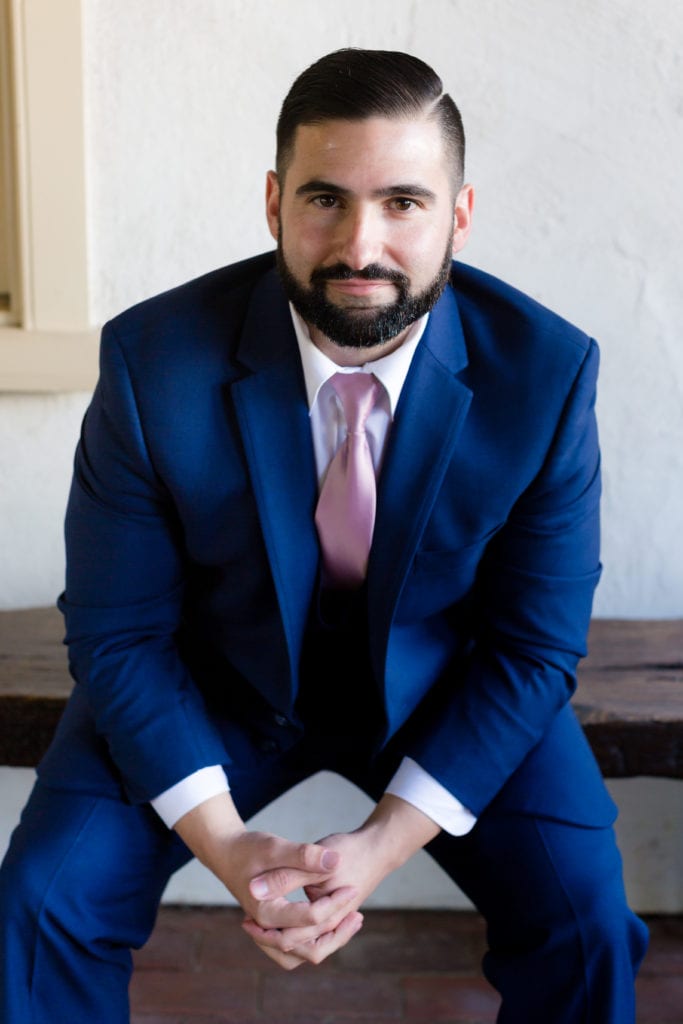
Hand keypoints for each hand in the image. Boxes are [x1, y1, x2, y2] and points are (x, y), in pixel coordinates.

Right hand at [174, 792, 360, 967]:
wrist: (226, 852)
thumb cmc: (249, 848)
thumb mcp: (275, 847)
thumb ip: (303, 856)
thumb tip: (335, 862)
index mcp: (265, 911)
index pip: (309, 918)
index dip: (334, 903)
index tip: (352, 887)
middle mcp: (266, 927)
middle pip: (307, 948)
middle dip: (336, 932)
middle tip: (358, 915)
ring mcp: (268, 930)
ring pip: (301, 953)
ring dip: (327, 942)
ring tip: (351, 923)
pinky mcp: (273, 926)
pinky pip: (296, 945)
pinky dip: (315, 938)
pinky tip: (333, 920)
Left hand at [243, 795, 440, 966]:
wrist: (377, 847)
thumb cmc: (347, 850)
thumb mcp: (310, 858)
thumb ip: (284, 876)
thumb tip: (253, 889)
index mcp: (326, 914)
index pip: (291, 937)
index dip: (264, 931)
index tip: (245, 917)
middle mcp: (333, 924)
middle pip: (299, 951)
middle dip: (271, 942)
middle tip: (247, 924)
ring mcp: (337, 922)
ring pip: (308, 948)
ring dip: (283, 941)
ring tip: (259, 927)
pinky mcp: (337, 916)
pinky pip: (314, 936)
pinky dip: (295, 933)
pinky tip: (280, 919)